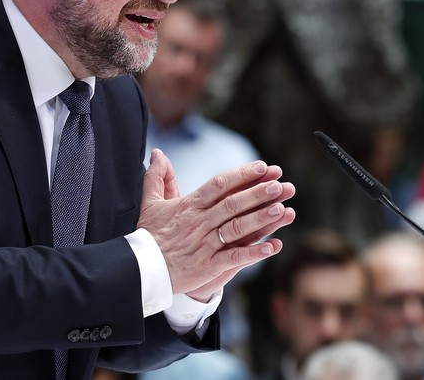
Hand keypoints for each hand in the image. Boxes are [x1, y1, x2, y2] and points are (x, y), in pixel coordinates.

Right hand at [138, 149, 295, 296]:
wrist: (141, 269)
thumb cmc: (149, 235)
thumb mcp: (150, 203)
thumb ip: (157, 177)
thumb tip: (157, 154)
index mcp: (189, 206)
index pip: (219, 185)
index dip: (242, 175)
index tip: (263, 167)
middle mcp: (199, 222)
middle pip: (233, 204)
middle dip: (259, 193)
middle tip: (282, 185)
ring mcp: (204, 244)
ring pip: (237, 228)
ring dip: (261, 218)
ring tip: (283, 209)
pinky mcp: (207, 266)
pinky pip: (234, 258)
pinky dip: (255, 252)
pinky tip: (274, 246)